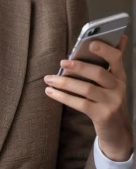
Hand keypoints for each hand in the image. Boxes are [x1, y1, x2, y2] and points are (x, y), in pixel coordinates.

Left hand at [44, 35, 132, 161]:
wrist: (117, 132)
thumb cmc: (109, 100)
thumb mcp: (113, 82)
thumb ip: (112, 62)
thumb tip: (120, 37)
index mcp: (120, 76)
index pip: (116, 58)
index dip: (104, 50)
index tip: (91, 42)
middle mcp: (118, 88)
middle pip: (98, 73)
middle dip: (79, 66)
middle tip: (62, 62)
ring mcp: (111, 102)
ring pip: (86, 89)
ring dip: (64, 83)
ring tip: (48, 79)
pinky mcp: (102, 115)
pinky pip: (79, 103)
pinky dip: (63, 97)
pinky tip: (50, 92)